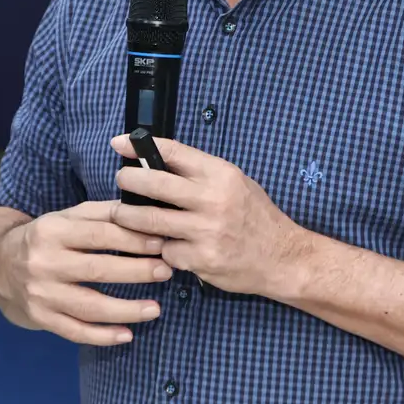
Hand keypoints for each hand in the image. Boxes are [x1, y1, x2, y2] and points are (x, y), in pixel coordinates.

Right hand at [0, 199, 173, 345]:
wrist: (0, 265)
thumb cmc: (46, 237)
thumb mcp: (66, 218)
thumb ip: (101, 213)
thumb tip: (142, 211)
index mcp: (51, 230)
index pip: (98, 234)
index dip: (131, 239)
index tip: (159, 243)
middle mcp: (43, 262)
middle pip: (96, 270)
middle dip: (136, 271)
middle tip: (166, 271)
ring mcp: (41, 294)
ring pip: (88, 306)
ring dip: (126, 310)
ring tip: (155, 309)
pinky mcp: (40, 318)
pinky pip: (75, 331)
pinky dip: (102, 336)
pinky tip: (127, 335)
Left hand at [110, 134, 306, 295]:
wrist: (283, 257)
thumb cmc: (255, 216)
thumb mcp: (234, 183)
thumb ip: (200, 173)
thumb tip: (158, 160)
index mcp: (220, 174)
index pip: (173, 151)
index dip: (140, 146)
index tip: (120, 143)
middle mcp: (212, 199)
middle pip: (154, 183)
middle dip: (128, 180)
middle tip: (120, 181)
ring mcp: (205, 231)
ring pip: (149, 220)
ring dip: (127, 217)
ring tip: (120, 214)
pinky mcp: (201, 259)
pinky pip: (165, 251)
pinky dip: (160, 249)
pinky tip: (162, 247)